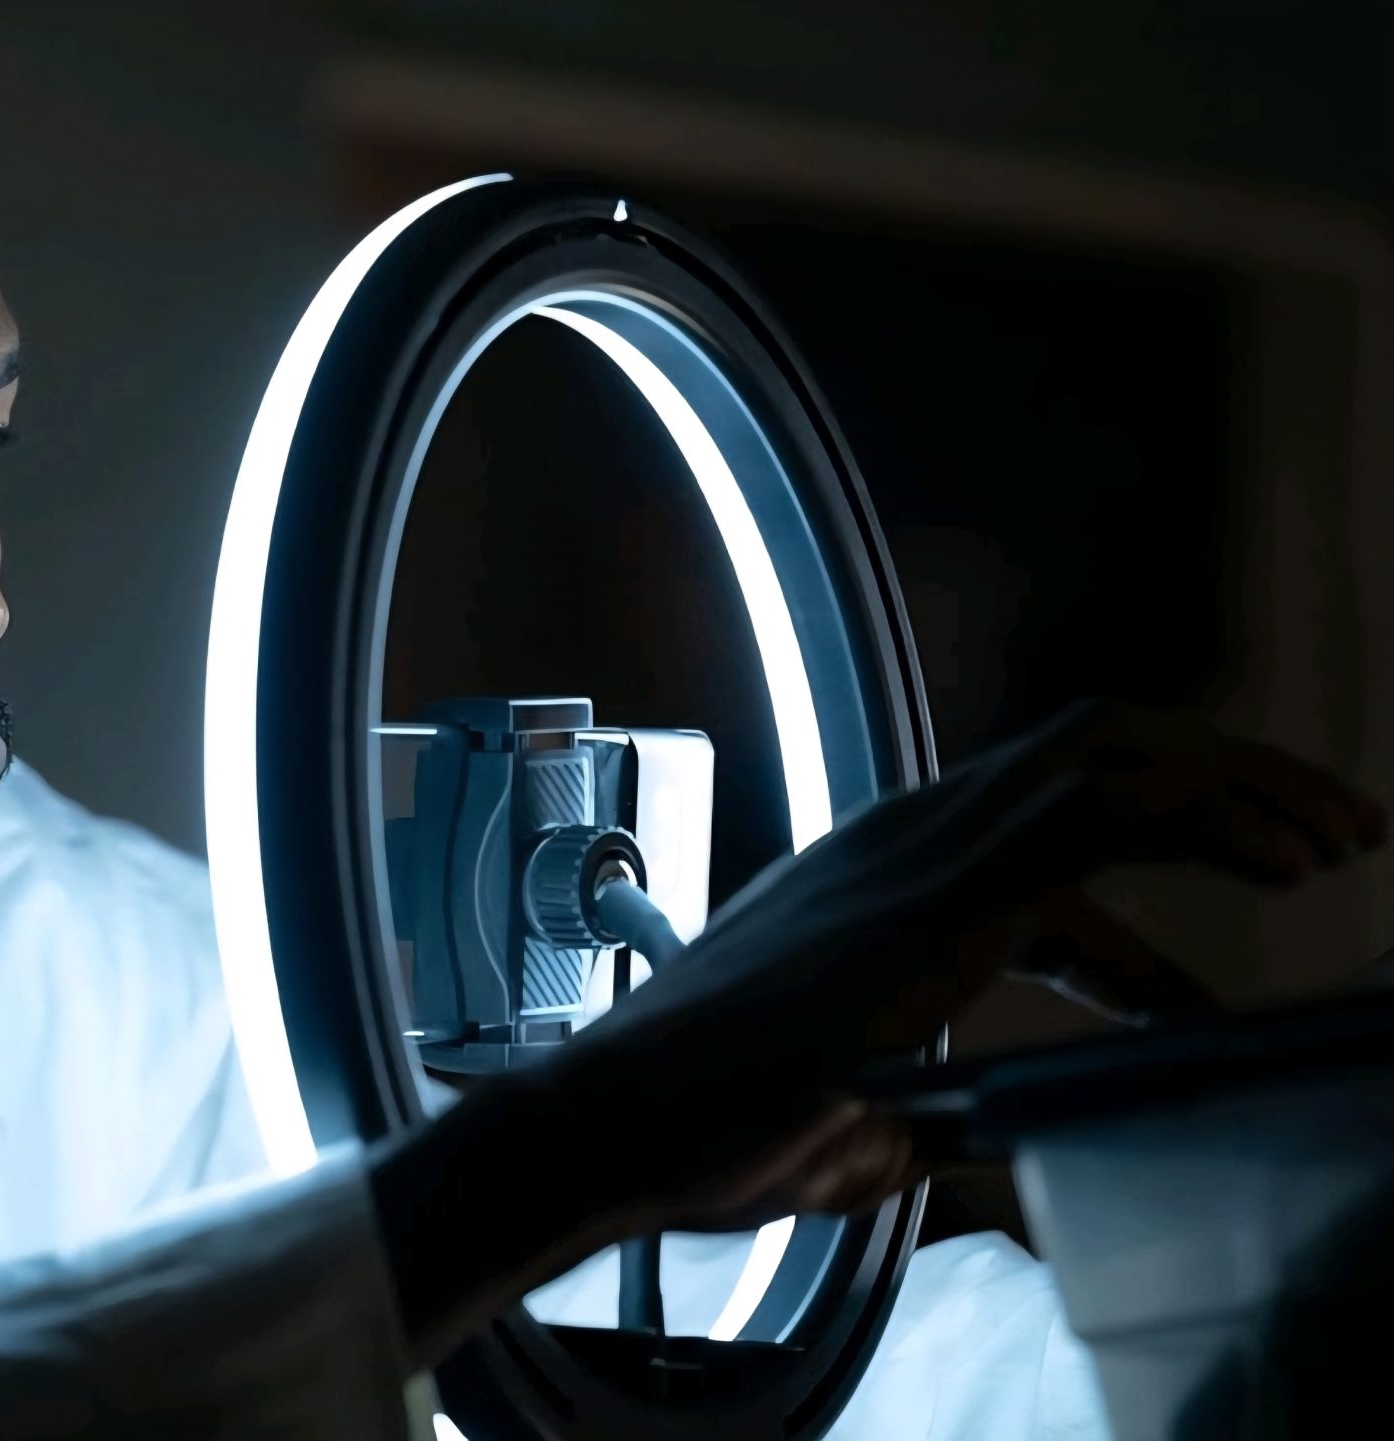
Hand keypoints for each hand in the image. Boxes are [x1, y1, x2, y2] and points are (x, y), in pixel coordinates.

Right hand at [372, 702, 1382, 1359]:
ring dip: (1240, 786)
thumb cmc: (705, 1125)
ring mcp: (915, 857)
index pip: (1046, 797)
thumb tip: (965, 1134)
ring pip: (1110, 755)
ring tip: (1332, 841)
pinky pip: (1098, 817)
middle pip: (1095, 744)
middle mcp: (901, 838)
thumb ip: (918, 1106)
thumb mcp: (848, 1107)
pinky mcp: (933, 903)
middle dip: (1228, 777)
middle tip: (1328, 836)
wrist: (610, 1119)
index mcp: (881, 872)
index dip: (1171, 827)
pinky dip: (1208, 823)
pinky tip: (1281, 870)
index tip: (1256, 886)